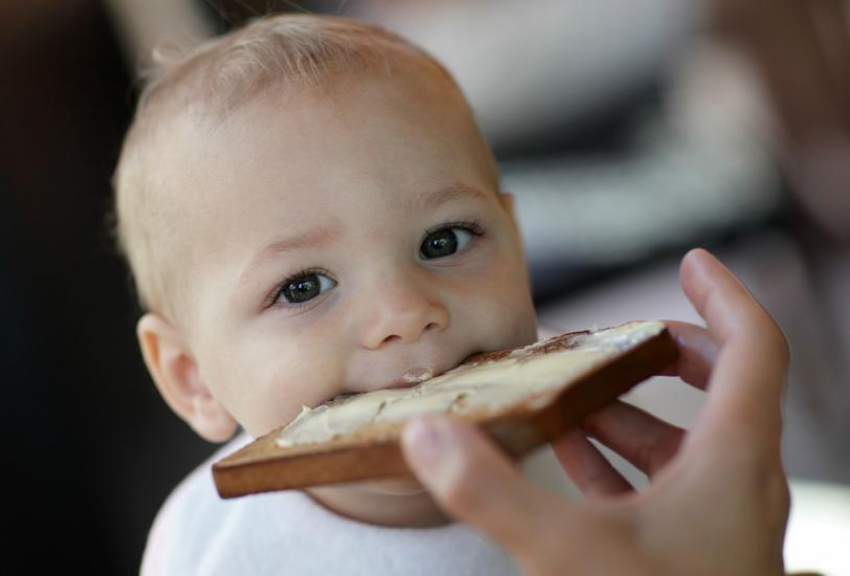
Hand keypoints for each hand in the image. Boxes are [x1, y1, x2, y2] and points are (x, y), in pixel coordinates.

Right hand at [401, 248, 790, 575]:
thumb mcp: (572, 558)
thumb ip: (495, 494)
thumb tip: (430, 435)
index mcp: (731, 460)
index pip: (753, 348)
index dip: (724, 295)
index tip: (693, 259)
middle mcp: (738, 483)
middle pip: (726, 386)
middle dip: (670, 348)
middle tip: (620, 335)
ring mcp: (719, 521)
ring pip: (689, 439)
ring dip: (636, 407)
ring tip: (575, 393)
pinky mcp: (693, 552)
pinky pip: (667, 484)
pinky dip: (625, 459)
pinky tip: (574, 460)